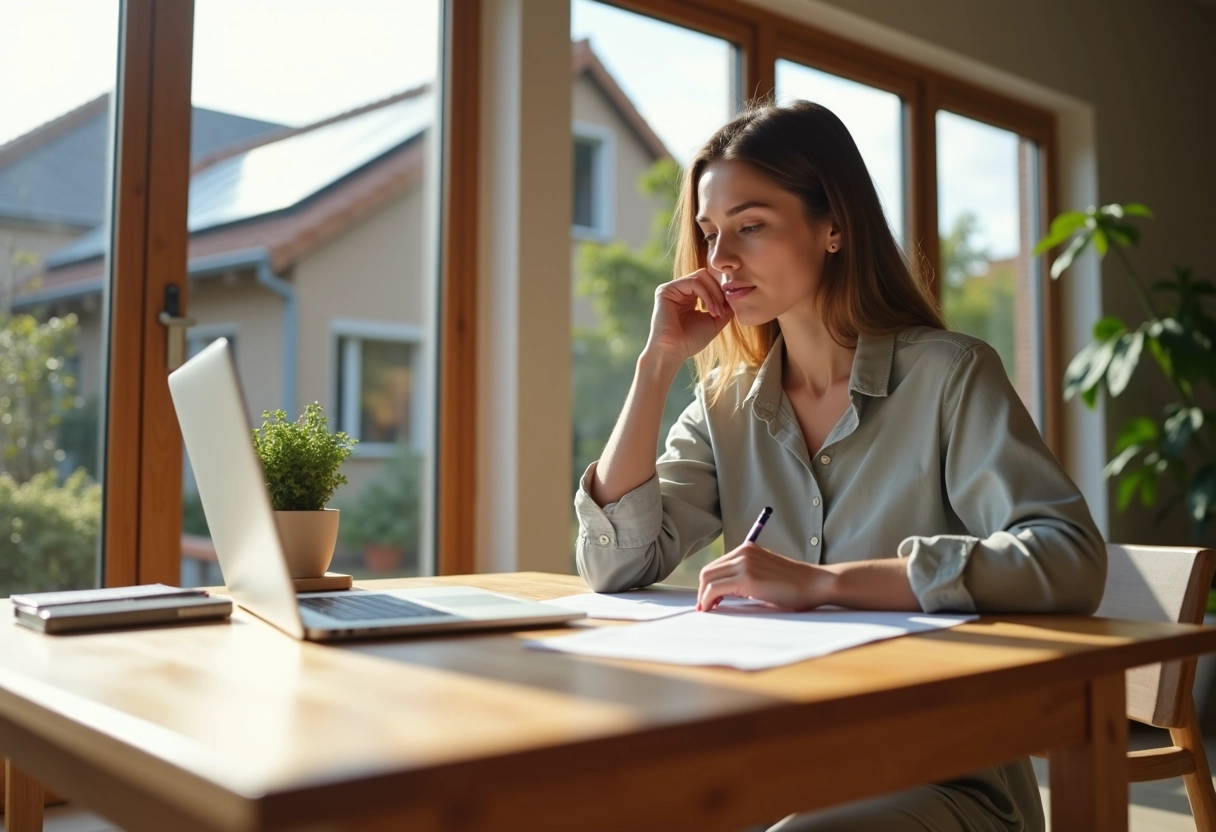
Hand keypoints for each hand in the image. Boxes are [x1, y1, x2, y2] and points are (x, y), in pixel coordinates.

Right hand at [645, 269, 733, 363]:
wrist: (673, 351)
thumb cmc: (690, 341)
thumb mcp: (714, 322)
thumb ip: (724, 307)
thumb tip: (735, 295)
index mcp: (688, 296)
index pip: (708, 282)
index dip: (721, 293)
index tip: (726, 311)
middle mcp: (679, 290)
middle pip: (706, 275)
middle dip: (719, 291)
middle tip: (722, 312)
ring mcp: (672, 289)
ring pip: (702, 276)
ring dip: (714, 294)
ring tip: (717, 313)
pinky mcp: (666, 290)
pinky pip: (694, 282)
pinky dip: (707, 295)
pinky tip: (709, 310)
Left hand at [696, 543, 835, 611]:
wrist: (816, 584)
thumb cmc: (795, 584)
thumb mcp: (766, 573)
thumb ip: (747, 575)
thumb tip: (724, 591)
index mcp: (748, 548)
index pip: (717, 565)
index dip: (708, 582)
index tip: (709, 598)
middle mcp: (744, 552)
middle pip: (708, 570)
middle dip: (703, 590)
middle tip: (706, 606)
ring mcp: (745, 564)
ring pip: (707, 579)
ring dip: (704, 596)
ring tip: (709, 609)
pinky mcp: (747, 579)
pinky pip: (715, 588)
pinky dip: (708, 600)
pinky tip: (711, 608)